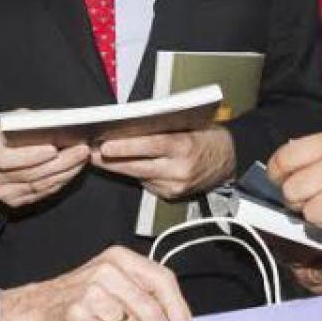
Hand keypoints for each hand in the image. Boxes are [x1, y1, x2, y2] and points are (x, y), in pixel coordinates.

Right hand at [0, 122, 89, 208]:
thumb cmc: (4, 133)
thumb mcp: (11, 121)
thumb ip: (29, 123)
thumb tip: (56, 124)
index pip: (6, 159)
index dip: (31, 156)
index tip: (53, 149)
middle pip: (30, 174)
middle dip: (60, 162)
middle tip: (81, 151)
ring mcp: (3, 191)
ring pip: (39, 186)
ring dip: (65, 172)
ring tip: (81, 159)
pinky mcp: (14, 200)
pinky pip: (42, 193)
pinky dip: (60, 181)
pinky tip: (72, 170)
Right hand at [0, 246, 191, 320]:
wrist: (34, 310)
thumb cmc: (78, 300)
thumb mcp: (112, 285)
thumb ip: (140, 293)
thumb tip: (175, 320)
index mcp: (119, 259)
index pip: (161, 279)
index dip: (177, 306)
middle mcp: (106, 271)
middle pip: (150, 310)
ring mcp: (89, 292)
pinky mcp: (76, 315)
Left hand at [92, 126, 234, 199]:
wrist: (230, 161)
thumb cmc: (207, 136)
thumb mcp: (189, 125)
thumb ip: (163, 128)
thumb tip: (130, 125)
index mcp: (185, 147)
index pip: (150, 146)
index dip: (126, 146)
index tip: (104, 145)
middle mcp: (180, 169)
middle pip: (139, 165)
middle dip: (113, 160)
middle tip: (92, 152)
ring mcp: (176, 185)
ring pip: (139, 176)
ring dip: (118, 167)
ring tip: (100, 158)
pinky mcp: (172, 195)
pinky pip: (147, 183)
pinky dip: (135, 174)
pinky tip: (122, 167)